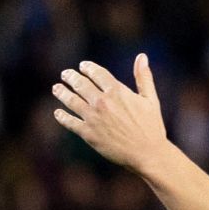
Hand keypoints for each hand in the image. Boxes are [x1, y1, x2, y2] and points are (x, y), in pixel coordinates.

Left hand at [52, 54, 166, 171]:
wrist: (147, 153)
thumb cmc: (151, 127)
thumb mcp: (151, 99)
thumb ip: (143, 77)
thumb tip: (142, 56)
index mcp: (117, 92)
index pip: (96, 73)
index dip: (87, 67)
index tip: (82, 66)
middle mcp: (102, 102)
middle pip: (80, 84)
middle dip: (70, 77)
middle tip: (65, 75)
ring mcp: (93, 118)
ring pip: (71, 100)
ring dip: (61, 92)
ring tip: (56, 88)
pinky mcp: (88, 134)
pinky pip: (69, 122)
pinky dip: (62, 116)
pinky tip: (58, 112)